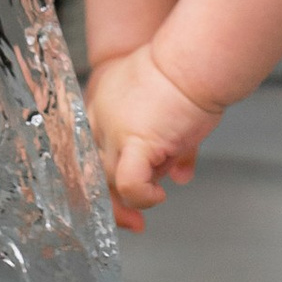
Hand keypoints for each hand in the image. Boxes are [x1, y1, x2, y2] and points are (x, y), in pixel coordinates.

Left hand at [86, 44, 216, 230]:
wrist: (194, 61)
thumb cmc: (190, 78)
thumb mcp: (175, 115)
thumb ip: (173, 148)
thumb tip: (181, 176)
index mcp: (102, 105)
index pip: (87, 150)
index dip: (101, 178)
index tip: (120, 196)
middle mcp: (100, 118)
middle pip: (93, 170)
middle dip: (113, 199)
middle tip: (133, 220)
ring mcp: (114, 130)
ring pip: (108, 180)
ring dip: (131, 196)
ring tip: (155, 194)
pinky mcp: (135, 140)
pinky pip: (129, 183)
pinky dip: (142, 197)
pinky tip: (158, 195)